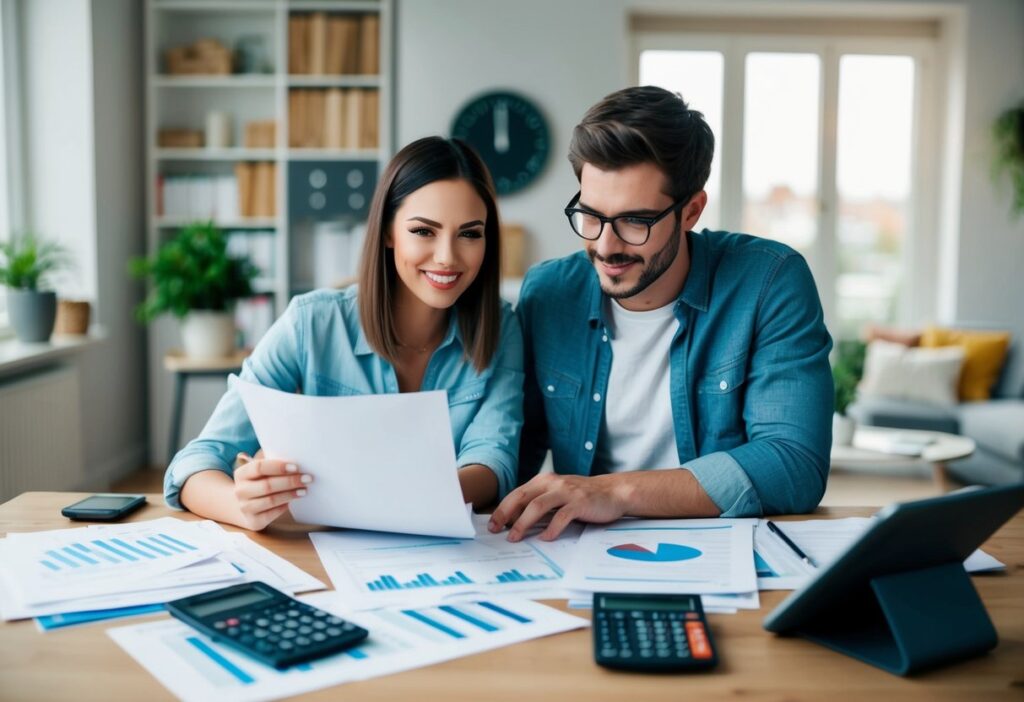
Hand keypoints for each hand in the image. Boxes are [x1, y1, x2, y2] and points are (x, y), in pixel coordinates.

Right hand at [232, 452, 311, 530]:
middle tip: (307, 479)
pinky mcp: (253, 521)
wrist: (247, 505)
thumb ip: (274, 466)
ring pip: (271, 500)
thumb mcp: (262, 473)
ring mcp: (245, 507)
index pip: (258, 467)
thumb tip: (297, 464)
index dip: (278, 467)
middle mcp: (240, 491)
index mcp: (241, 474)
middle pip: (267, 485)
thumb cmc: (260, 483)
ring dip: (290, 494)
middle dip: (290, 481)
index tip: (296, 467)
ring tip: (304, 490)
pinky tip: (292, 501)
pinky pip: (272, 514)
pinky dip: (284, 506)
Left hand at [487, 473, 627, 541]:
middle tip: (496, 530)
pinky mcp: (580, 502)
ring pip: (538, 506)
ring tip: (515, 538)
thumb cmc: (582, 496)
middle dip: (506, 515)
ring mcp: (566, 492)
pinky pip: (561, 516)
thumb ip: (539, 504)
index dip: (502, 509)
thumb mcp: (557, 495)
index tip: (492, 525)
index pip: (517, 494)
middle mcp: (553, 483)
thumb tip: (515, 522)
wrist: (613, 492)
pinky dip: (551, 528)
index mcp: (544, 481)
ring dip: (523, 523)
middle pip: (522, 497)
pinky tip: (545, 538)